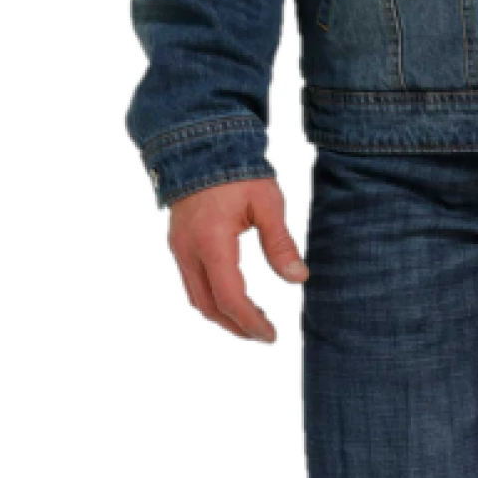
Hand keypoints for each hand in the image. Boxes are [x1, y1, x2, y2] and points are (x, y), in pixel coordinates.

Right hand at [167, 178, 307, 341]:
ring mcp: (179, 247)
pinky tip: (233, 293)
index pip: (230, 298)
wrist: (202, 142)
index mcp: (211, 243)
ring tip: (251, 318)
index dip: (251, 322)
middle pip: (208, 306)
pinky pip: (192, 281)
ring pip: (196, 296)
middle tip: (263, 333)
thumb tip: (299, 278)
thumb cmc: (238, 170)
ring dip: (222, 313)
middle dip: (235, 326)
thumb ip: (280, 243)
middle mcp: (188, 251)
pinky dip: (212, 296)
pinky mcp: (178, 241)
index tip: (271, 335)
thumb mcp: (267, 203)